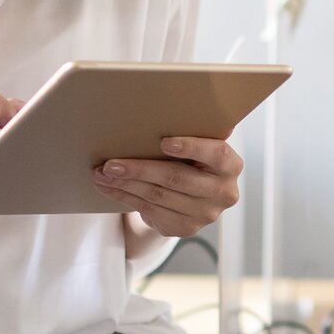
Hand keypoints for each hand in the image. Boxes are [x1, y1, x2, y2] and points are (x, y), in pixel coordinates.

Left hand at [93, 135, 241, 237]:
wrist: (193, 195)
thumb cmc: (193, 159)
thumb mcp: (199, 145)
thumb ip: (195, 131)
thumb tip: (175, 106)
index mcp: (230, 166)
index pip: (216, 154)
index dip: (191, 147)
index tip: (164, 142)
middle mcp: (223, 193)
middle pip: (176, 178)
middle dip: (140, 169)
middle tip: (111, 163)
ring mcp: (204, 214)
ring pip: (157, 196)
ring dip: (125, 184)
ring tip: (102, 174)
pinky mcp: (184, 228)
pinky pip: (149, 210)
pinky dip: (125, 197)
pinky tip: (109, 187)